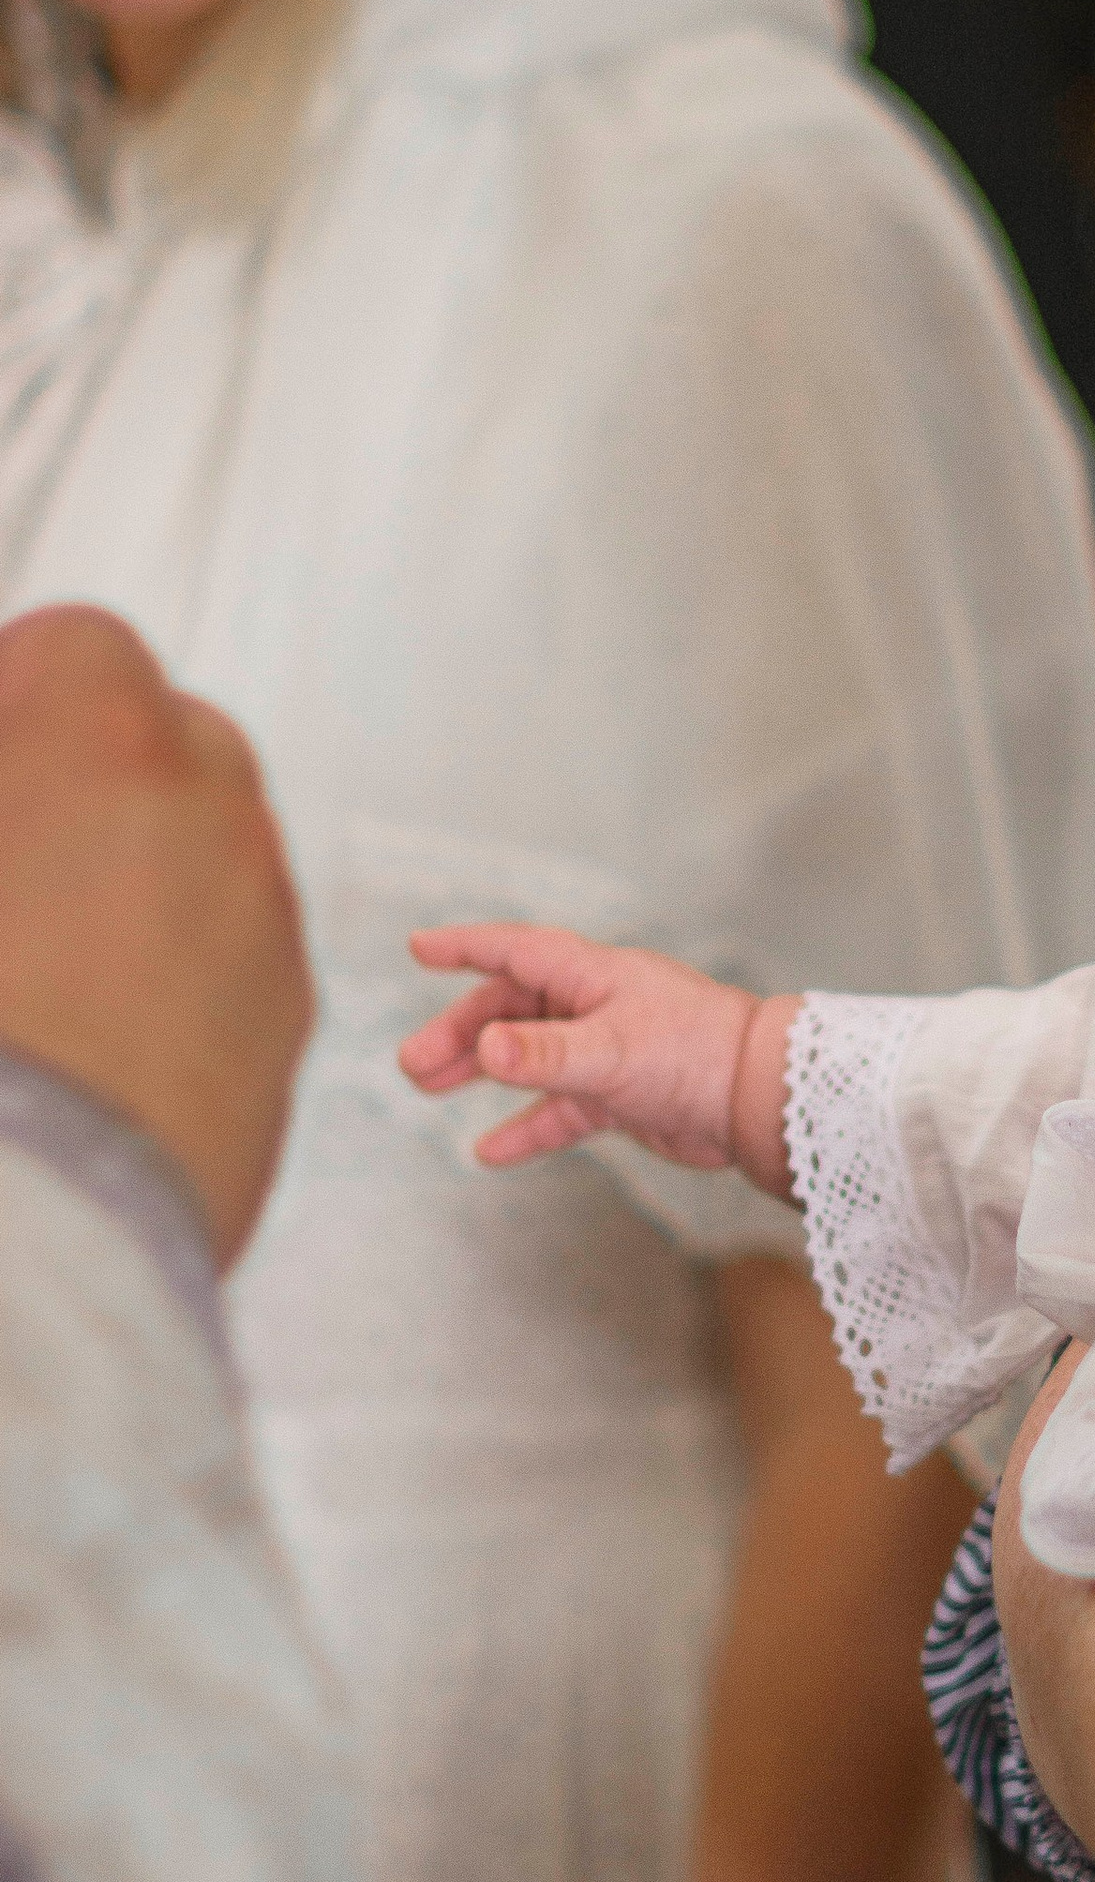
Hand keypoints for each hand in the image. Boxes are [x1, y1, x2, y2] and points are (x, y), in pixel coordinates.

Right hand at [0, 604, 309, 1263]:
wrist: (25, 1233)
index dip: (17, 693)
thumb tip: (4, 778)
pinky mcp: (281, 1040)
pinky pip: (232, 967)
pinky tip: (86, 1041)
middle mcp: (211, 822)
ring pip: (214, 861)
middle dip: (91, 777)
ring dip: (139, 879)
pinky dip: (175, 976)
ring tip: (37, 960)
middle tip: (14, 845)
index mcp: (100, 743)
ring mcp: (261, 929)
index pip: (78, 648)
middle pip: (169, 743)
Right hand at [402, 925, 797, 1192]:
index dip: (467, 947)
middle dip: (460, 1031)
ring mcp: (609, 1051)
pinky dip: (528, 1126)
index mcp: (594, 975)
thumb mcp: (612, 1051)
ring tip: (431, 1089)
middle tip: (413, 1064)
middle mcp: (597, 1006)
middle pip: (512, 1009)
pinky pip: (562, 1109)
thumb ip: (545, 1054)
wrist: (760, 1098)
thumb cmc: (697, 1054)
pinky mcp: (623, 1095)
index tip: (418, 947)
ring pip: (530, 1057)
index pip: (517, 950)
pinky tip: (491, 1151)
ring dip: (482, 1070)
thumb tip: (484, 1048)